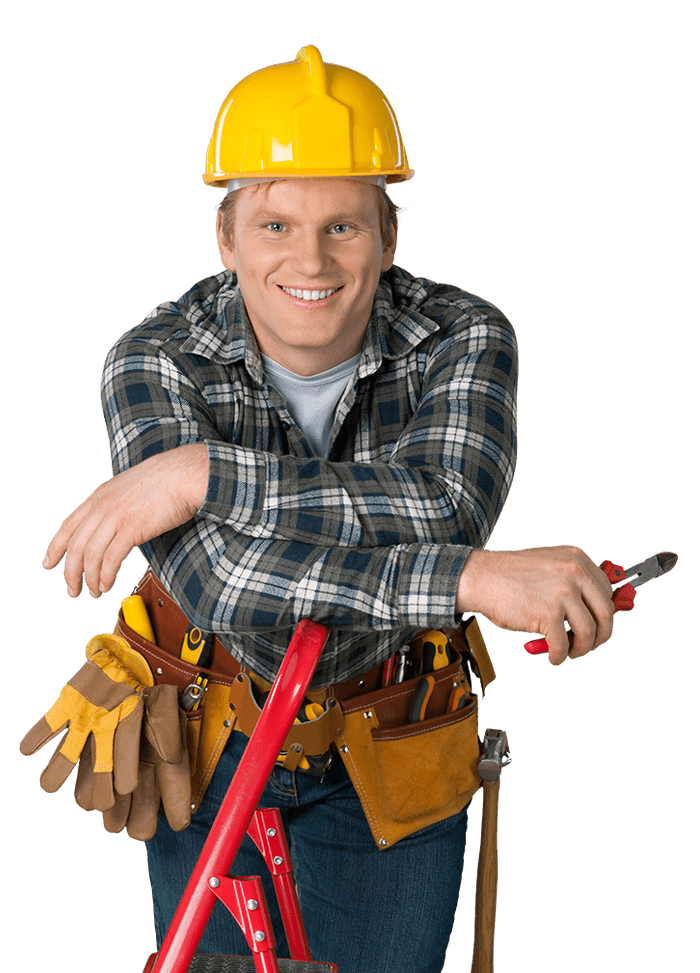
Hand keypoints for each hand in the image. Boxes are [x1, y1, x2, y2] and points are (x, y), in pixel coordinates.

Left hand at [43, 444, 207, 598]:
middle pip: (75, 545)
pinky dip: (106, 576)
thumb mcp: (131, 486)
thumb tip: (115, 525)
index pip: (68, 525)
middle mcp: (103, 506)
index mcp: (100, 495)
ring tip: (94, 593)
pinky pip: (111, 559)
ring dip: (89, 579)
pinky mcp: (132, 529)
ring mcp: (116, 517)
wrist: (185, 474)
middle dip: (69, 573)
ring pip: (90, 555)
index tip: (48, 563)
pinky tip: (107, 585)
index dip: (55, 547)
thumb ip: (117, 504)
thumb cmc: (168, 479)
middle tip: (72, 590)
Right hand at [456, 545, 614, 664]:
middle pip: (606, 613)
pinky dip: (560, 656)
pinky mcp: (549, 614)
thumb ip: (572, 581)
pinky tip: (553, 658)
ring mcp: (563, 593)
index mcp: (577, 558)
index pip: (607, 590)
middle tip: (587, 645)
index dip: (603, 612)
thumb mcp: (549, 565)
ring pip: (590, 632)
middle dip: (600, 635)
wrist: (480, 578)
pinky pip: (564, 645)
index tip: (596, 624)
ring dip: (581, 649)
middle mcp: (575, 572)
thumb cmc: (509, 575)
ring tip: (569, 653)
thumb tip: (591, 610)